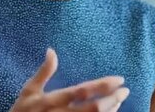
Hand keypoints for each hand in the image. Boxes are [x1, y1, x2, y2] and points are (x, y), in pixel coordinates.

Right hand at [9, 48, 129, 111]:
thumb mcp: (29, 91)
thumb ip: (43, 72)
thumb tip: (51, 50)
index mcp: (51, 100)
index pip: (82, 91)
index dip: (102, 85)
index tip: (119, 79)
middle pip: (93, 108)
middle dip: (113, 99)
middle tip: (125, 90)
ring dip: (110, 110)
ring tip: (119, 100)